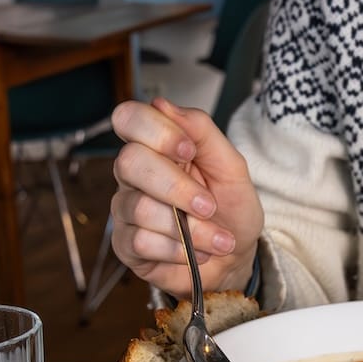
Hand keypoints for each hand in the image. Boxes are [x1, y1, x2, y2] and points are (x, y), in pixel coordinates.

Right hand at [110, 98, 264, 298]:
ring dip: (190, 229)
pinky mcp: (126, 244)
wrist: (236, 257)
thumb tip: (163, 104)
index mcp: (157, 146)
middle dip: (177, 187)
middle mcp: (134, 174)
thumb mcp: (231, 167)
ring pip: (141, 208)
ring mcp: (126, 209)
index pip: (129, 119)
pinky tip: (195, 253)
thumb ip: (202, 131)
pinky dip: (179, 250)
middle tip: (208, 205)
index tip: (188, 150)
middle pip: (129, 162)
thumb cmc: (231, 209)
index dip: (156, 131)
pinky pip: (141, 241)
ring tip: (216, 239)